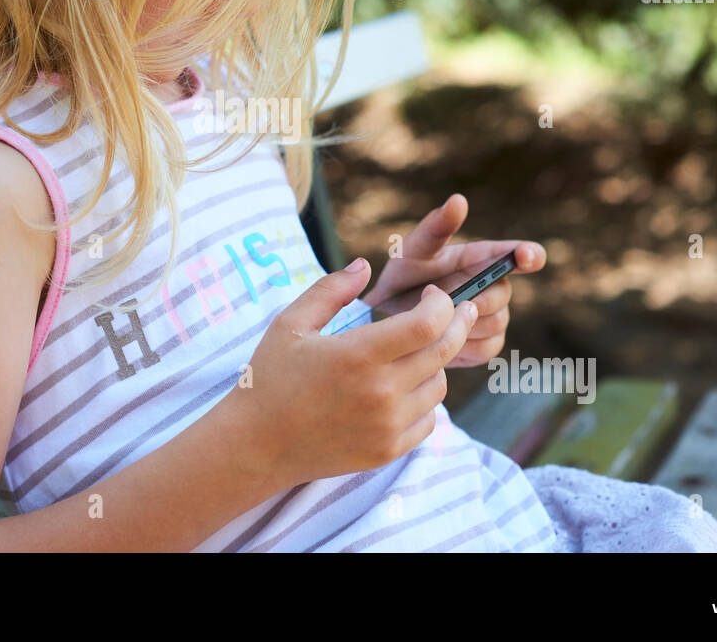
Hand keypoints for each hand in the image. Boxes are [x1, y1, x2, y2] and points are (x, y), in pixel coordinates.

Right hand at [221, 258, 471, 489]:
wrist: (255, 445)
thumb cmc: (269, 378)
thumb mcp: (290, 324)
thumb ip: (330, 290)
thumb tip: (365, 265)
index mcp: (358, 355)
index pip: (428, 324)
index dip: (441, 304)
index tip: (433, 294)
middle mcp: (380, 392)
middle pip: (444, 351)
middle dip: (458, 324)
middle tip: (461, 310)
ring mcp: (387, 426)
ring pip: (439, 386)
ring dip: (437, 363)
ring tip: (418, 351)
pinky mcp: (387, 451)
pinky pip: (429, 420)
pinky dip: (425, 400)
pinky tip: (407, 387)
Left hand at [361, 193, 545, 367]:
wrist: (388, 315)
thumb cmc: (404, 273)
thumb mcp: (414, 249)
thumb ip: (437, 227)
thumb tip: (458, 200)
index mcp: (482, 258)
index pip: (517, 254)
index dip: (529, 254)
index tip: (530, 256)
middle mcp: (494, 285)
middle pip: (502, 295)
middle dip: (474, 299)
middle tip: (444, 300)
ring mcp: (494, 316)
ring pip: (496, 324)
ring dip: (464, 324)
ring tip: (434, 319)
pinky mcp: (486, 344)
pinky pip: (486, 348)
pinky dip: (463, 346)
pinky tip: (440, 339)